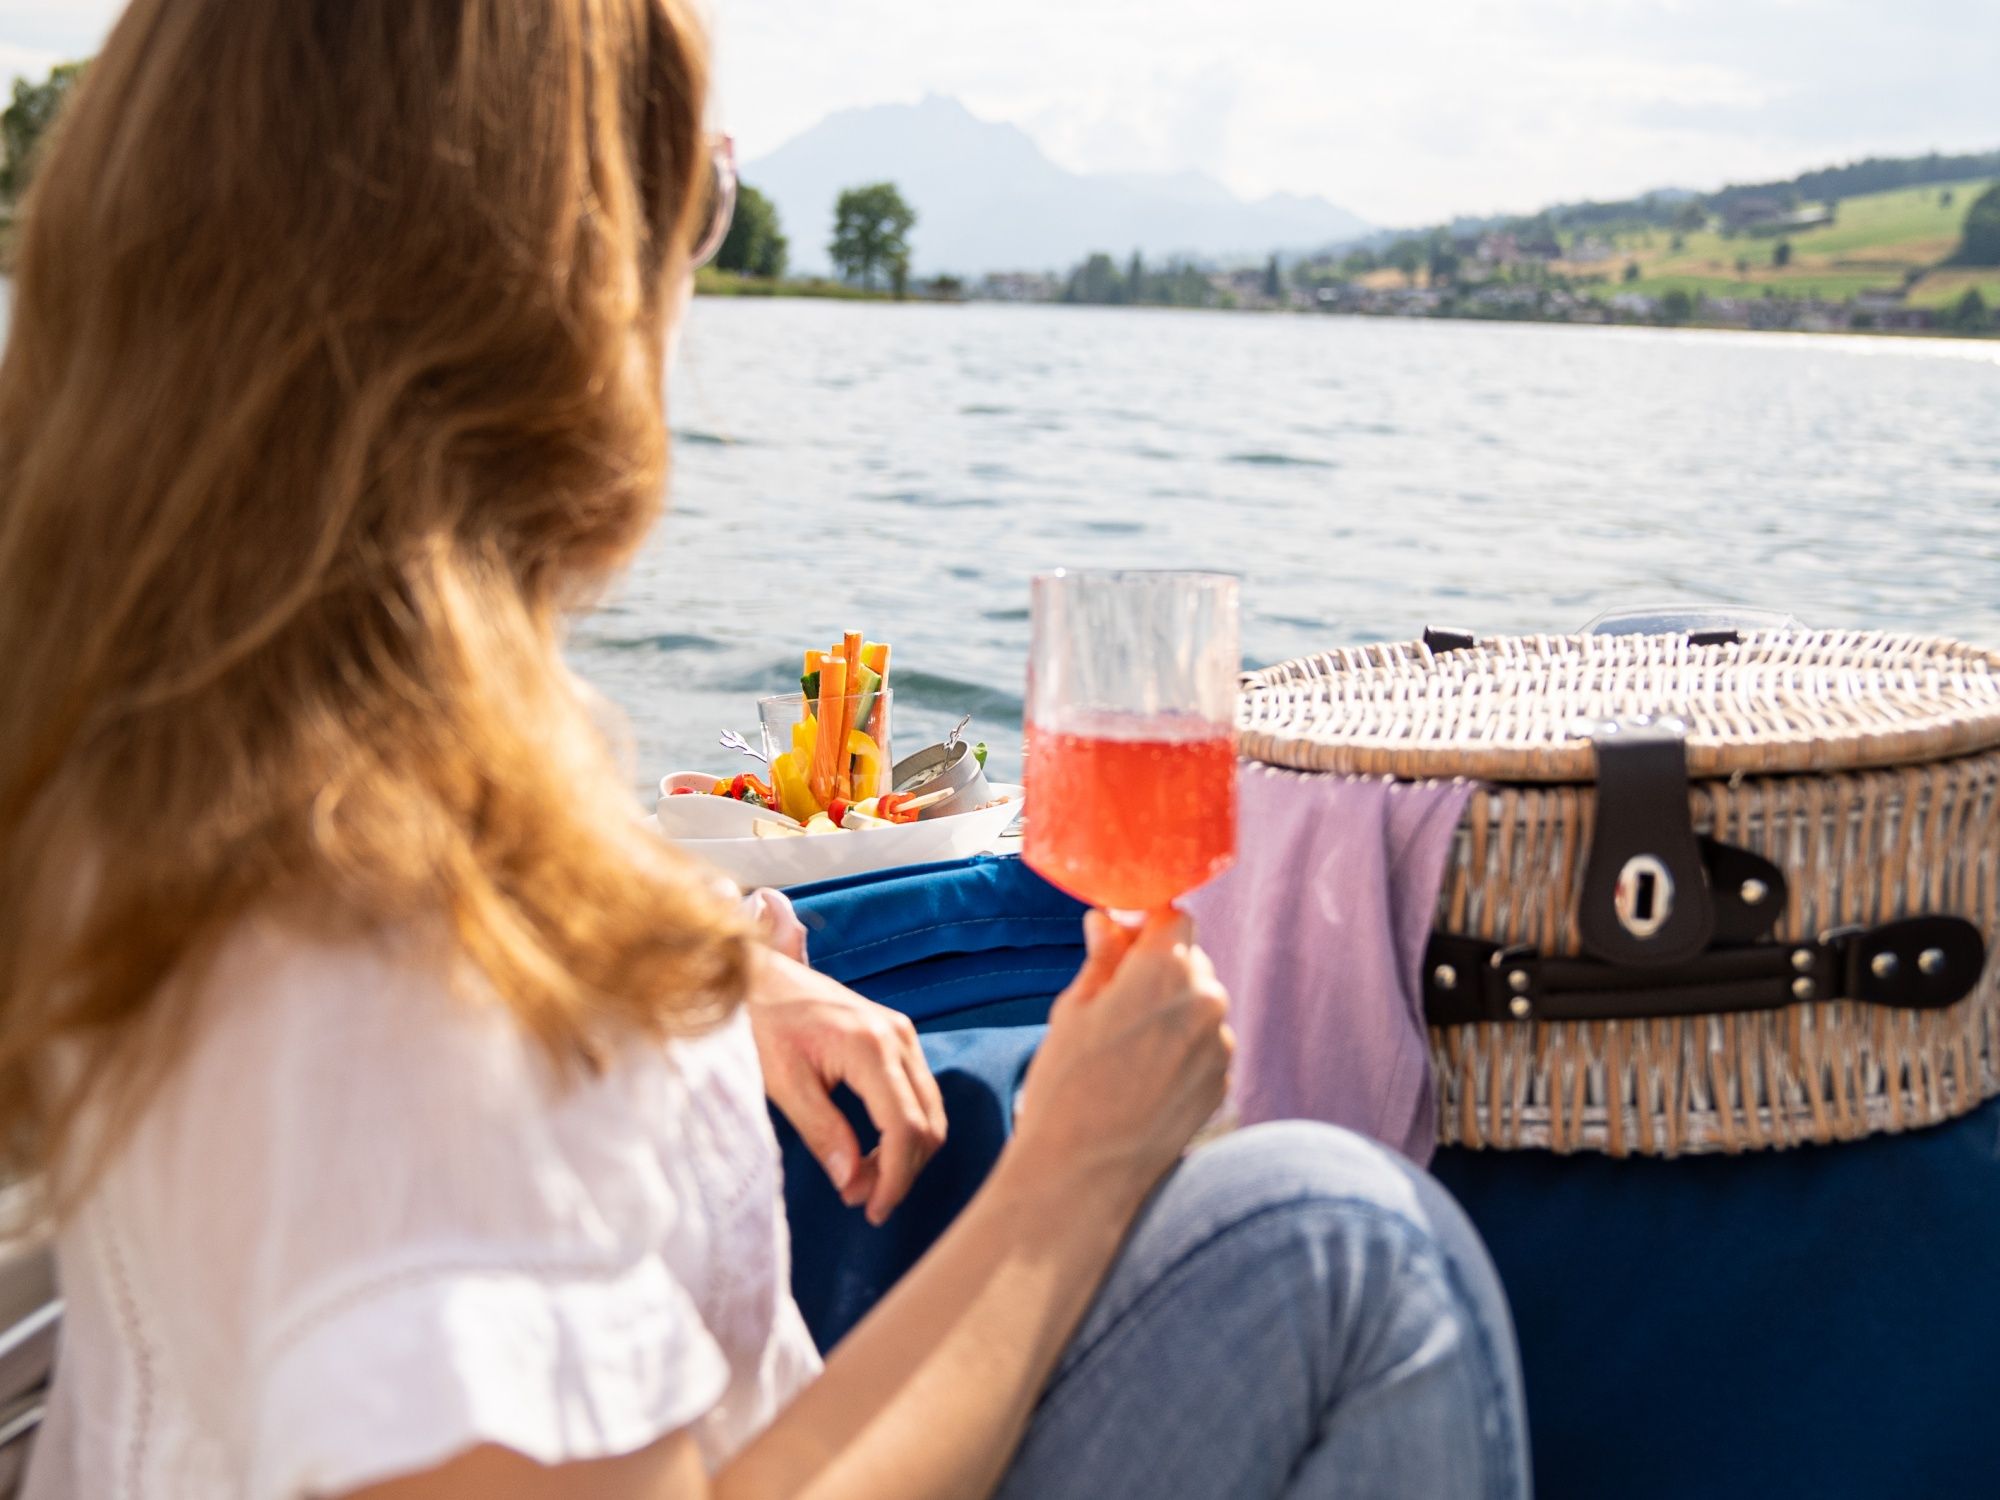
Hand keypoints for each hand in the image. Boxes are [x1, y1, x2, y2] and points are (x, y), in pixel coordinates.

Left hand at [747, 950, 947, 1224]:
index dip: (896, 1178)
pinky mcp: (899, 1037)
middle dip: (902, 1171)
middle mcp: (898, 1037)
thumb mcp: (784, 1084)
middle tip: (861, 1200)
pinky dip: (905, 1131)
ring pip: (930, 1113)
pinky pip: (920, 1095)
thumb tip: (852, 1184)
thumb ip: (822, 1133)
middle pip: (928, 1124)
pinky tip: (872, 1150)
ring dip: (905, 1154)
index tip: (872, 1210)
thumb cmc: (765, 1025)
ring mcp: (903, 1034)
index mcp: (870, 1047)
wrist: (763, 975)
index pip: (905, 1127)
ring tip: (863, 1179)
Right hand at [1011, 910, 1233, 1202]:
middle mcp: (1206, 999)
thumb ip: (1102, 958)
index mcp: (1164, 970)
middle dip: (1160, 971)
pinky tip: (1146, 1077)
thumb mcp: (1073, 1010)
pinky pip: (1207, 1045)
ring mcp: (1221, 1044)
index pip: (1175, 917)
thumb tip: (1107, 922)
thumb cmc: (1066, 1084)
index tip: (1124, 941)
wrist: (1085, 1170)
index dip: (1148, 926)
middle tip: (1117, 1002)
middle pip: (1191, 961)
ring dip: (1174, 1012)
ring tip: (1128, 1050)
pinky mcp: (1224, 1081)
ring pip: (1201, 1005)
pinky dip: (1184, 1049)